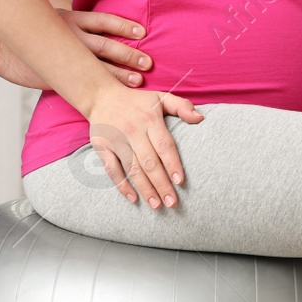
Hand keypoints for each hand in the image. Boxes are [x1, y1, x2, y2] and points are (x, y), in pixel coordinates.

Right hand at [0, 7, 152, 89]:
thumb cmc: (28, 32)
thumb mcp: (53, 19)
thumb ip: (75, 25)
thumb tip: (98, 30)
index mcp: (71, 19)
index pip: (103, 21)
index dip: (123, 25)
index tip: (142, 31)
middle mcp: (69, 36)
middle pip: (105, 45)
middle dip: (128, 53)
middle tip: (148, 62)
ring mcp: (62, 57)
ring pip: (96, 65)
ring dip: (118, 74)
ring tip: (137, 81)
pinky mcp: (55, 76)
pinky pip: (79, 84)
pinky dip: (97, 90)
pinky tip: (110, 97)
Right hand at [86, 85, 202, 208]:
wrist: (100, 95)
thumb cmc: (137, 101)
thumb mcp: (160, 97)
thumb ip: (182, 106)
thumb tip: (201, 118)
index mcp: (149, 119)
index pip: (164, 145)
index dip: (173, 164)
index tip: (180, 182)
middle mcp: (133, 130)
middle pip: (149, 162)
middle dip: (162, 184)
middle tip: (172, 203)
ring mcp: (116, 140)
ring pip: (132, 169)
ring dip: (145, 189)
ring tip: (157, 205)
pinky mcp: (101, 147)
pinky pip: (112, 169)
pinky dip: (122, 185)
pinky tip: (133, 198)